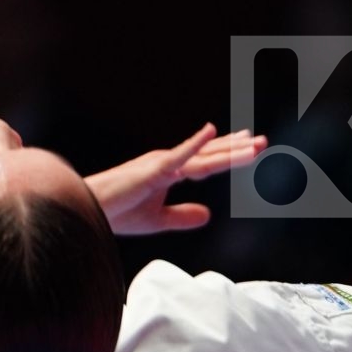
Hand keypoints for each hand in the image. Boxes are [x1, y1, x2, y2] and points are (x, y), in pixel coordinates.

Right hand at [85, 123, 267, 235]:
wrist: (88, 212)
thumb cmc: (116, 213)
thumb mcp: (158, 220)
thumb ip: (183, 216)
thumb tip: (209, 215)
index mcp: (169, 172)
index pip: (205, 161)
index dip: (228, 153)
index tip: (249, 144)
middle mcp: (168, 163)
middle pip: (210, 155)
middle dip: (237, 149)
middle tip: (263, 141)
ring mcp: (161, 164)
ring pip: (203, 156)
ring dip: (229, 150)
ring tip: (254, 144)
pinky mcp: (153, 170)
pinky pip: (179, 156)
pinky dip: (196, 144)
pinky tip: (211, 132)